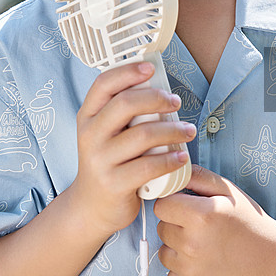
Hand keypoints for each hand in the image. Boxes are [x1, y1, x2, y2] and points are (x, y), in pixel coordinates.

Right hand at [67, 62, 194, 240]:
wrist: (91, 207)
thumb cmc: (108, 161)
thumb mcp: (105, 132)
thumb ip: (122, 111)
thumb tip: (158, 85)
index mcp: (87, 116)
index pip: (103, 84)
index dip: (128, 72)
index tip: (151, 68)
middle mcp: (90, 135)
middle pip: (125, 104)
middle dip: (156, 98)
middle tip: (176, 101)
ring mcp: (100, 160)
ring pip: (142, 135)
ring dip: (172, 130)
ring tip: (188, 130)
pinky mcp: (114, 184)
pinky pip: (148, 166)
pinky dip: (170, 159)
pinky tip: (182, 156)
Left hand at [154, 165, 275, 275]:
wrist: (271, 263)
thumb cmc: (251, 225)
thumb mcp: (230, 192)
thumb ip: (199, 177)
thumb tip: (174, 171)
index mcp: (201, 216)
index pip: (162, 205)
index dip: (172, 202)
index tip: (183, 204)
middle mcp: (192, 245)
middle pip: (162, 228)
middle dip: (175, 223)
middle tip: (198, 224)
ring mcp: (191, 271)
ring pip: (165, 251)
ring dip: (177, 246)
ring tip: (202, 243)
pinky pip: (172, 274)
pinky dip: (183, 268)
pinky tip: (203, 261)